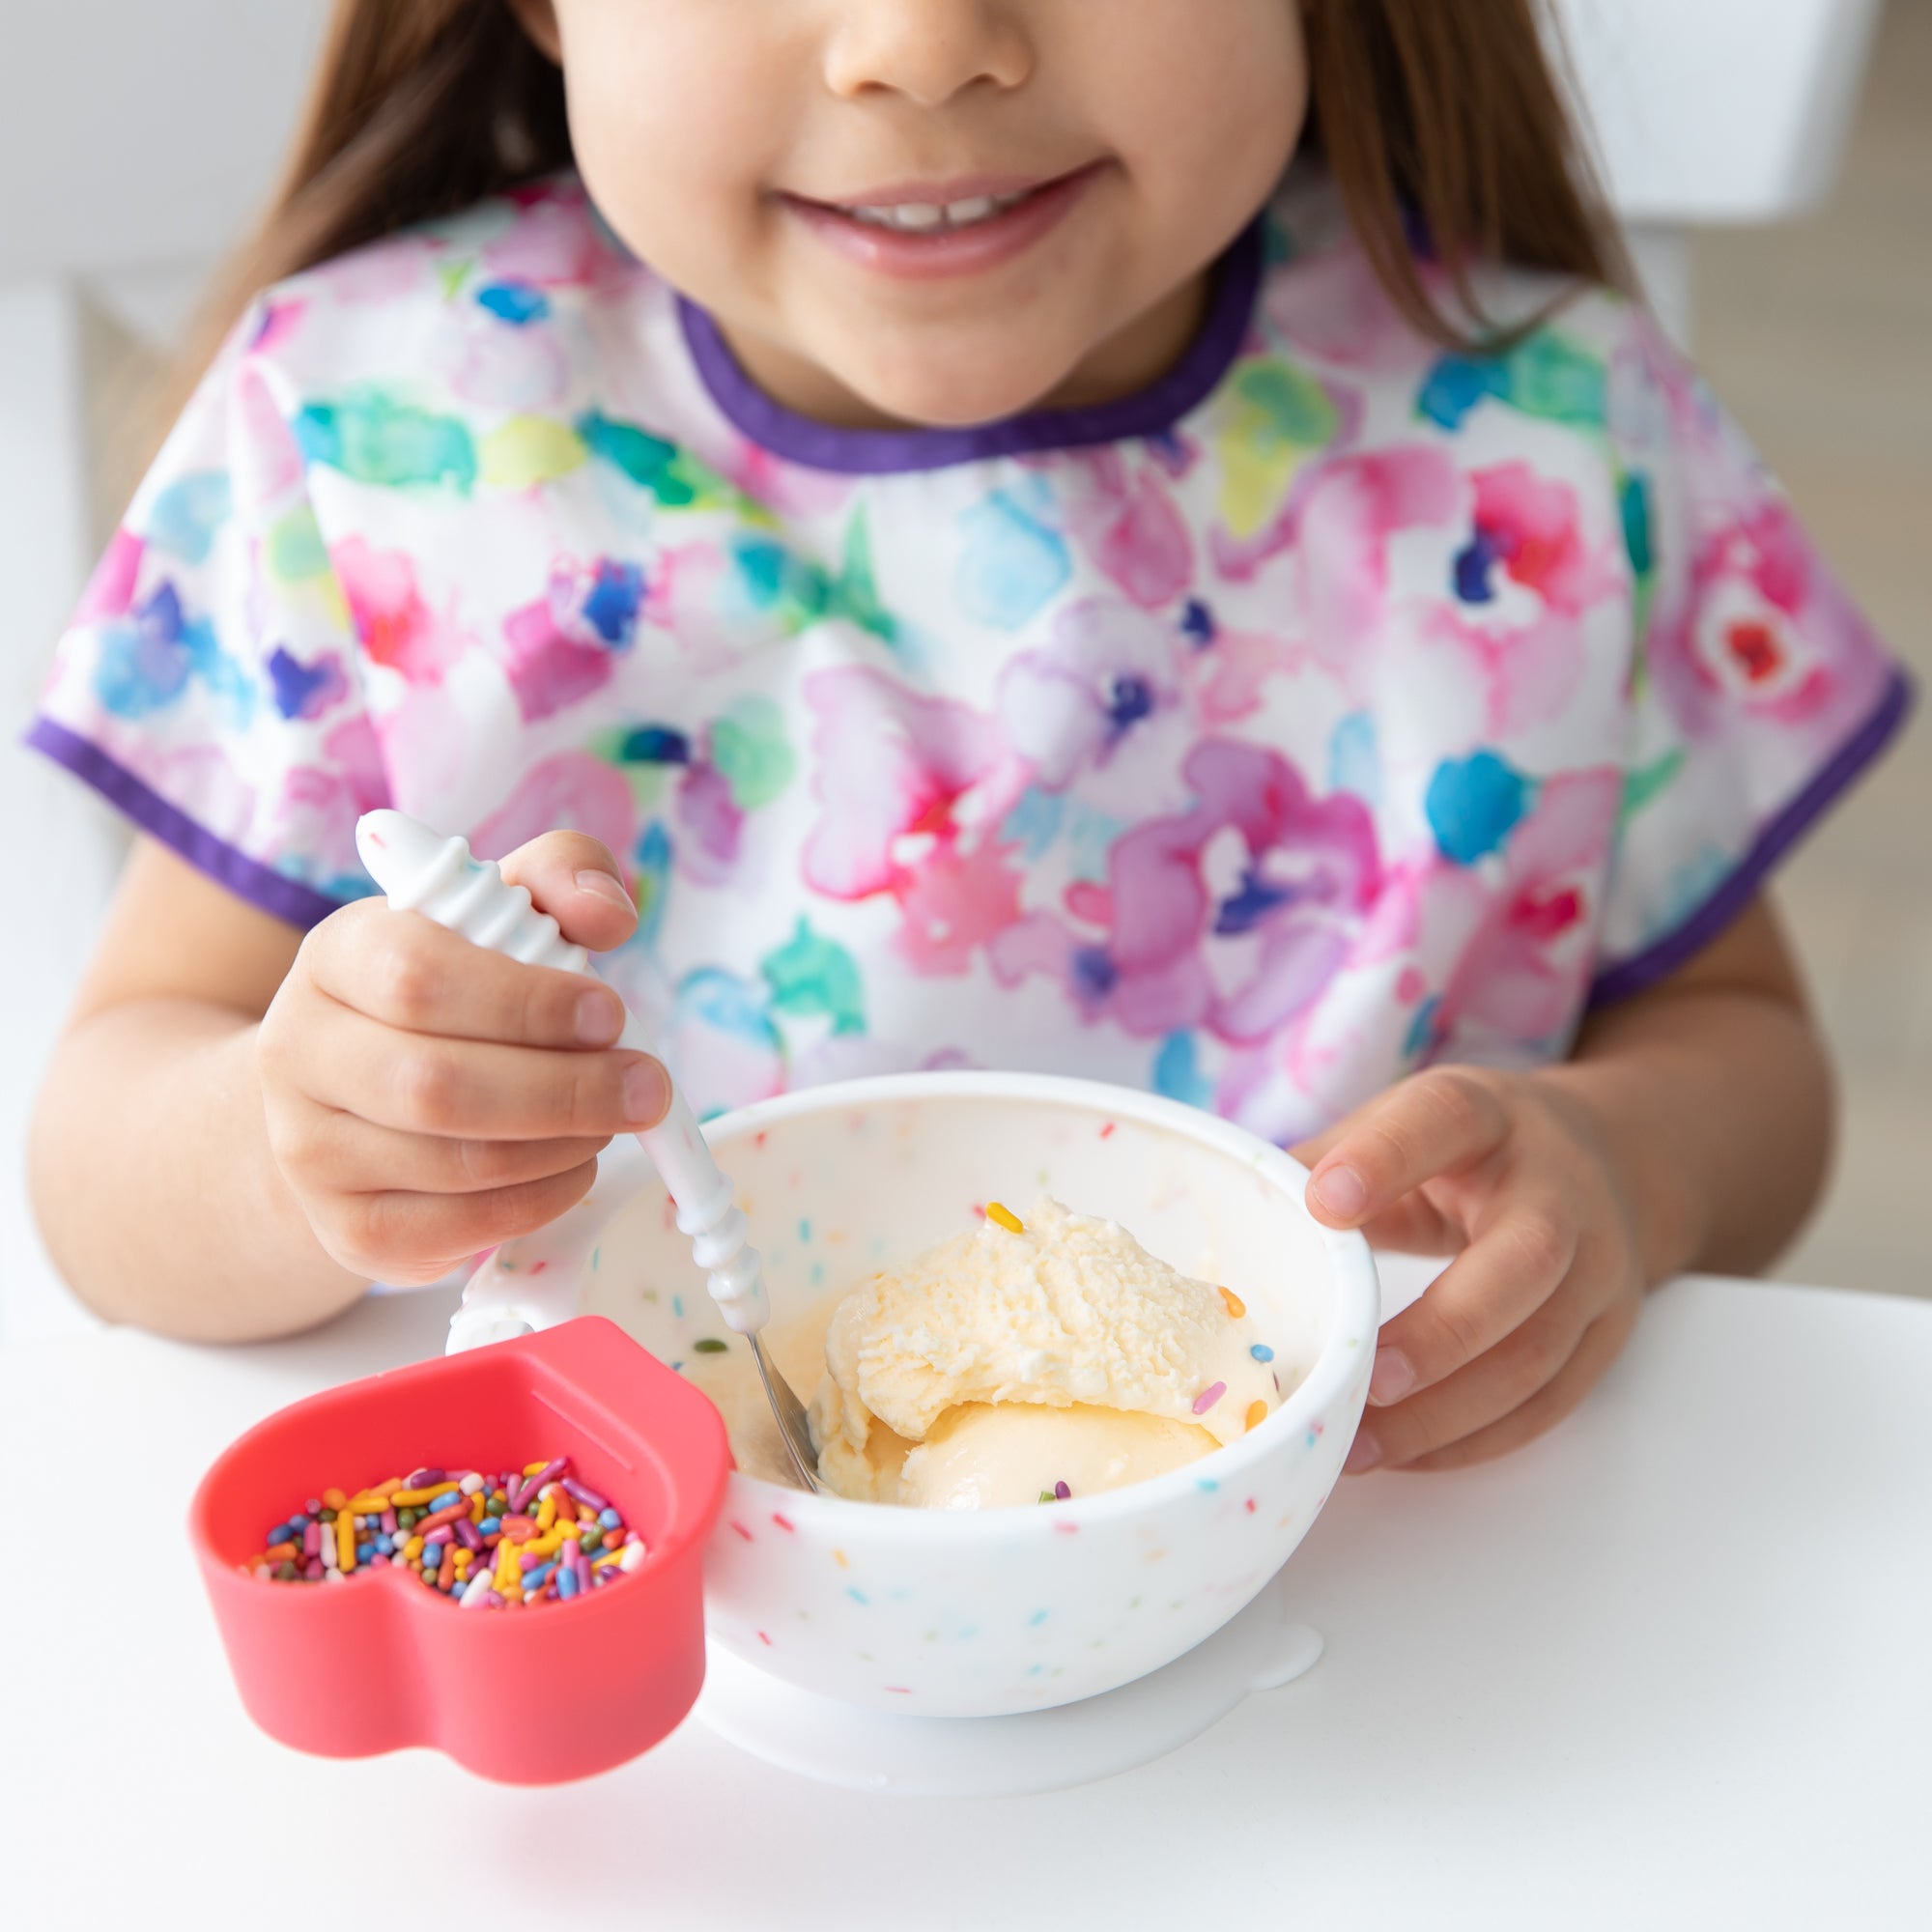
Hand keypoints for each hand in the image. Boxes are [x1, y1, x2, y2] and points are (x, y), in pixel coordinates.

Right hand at [256, 832, 667, 1285]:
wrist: (351, 1098)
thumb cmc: (453, 992)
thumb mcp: (497, 912)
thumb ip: (560, 879)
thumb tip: (607, 913)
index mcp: (336, 955)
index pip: (417, 976)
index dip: (526, 1002)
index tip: (611, 1012)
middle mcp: (300, 1052)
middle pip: (436, 1085)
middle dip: (566, 1089)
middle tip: (647, 1087)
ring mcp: (310, 1150)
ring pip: (454, 1164)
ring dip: (562, 1146)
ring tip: (612, 1121)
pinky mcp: (347, 1228)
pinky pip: (455, 1230)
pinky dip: (538, 1202)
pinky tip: (573, 1168)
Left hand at [1294, 1066, 1646, 1471]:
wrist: (1611, 1162)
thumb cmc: (1474, 1150)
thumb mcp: (1408, 1124)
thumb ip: (1329, 1159)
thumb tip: (1233, 1205)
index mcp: (1491, 1117)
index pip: (1444, 1120)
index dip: (1384, 1157)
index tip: (1323, 1204)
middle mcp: (1560, 1191)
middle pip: (1524, 1260)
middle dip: (1443, 1329)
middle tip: (1363, 1374)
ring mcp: (1598, 1270)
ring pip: (1537, 1353)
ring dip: (1445, 1411)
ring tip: (1356, 1442)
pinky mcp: (1606, 1338)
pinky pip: (1546, 1405)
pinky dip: (1471, 1440)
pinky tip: (1400, 1453)